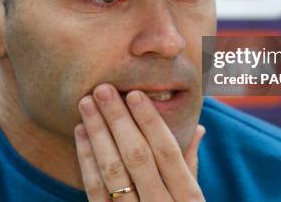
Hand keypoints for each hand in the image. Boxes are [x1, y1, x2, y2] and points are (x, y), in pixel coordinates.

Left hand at [75, 83, 205, 201]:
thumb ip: (192, 166)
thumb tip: (199, 129)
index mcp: (189, 200)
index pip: (167, 153)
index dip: (149, 122)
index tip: (134, 94)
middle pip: (137, 157)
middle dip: (117, 120)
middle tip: (102, 90)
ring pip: (112, 172)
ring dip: (97, 135)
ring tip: (86, 105)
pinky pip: (96, 192)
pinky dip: (87, 160)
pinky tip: (82, 135)